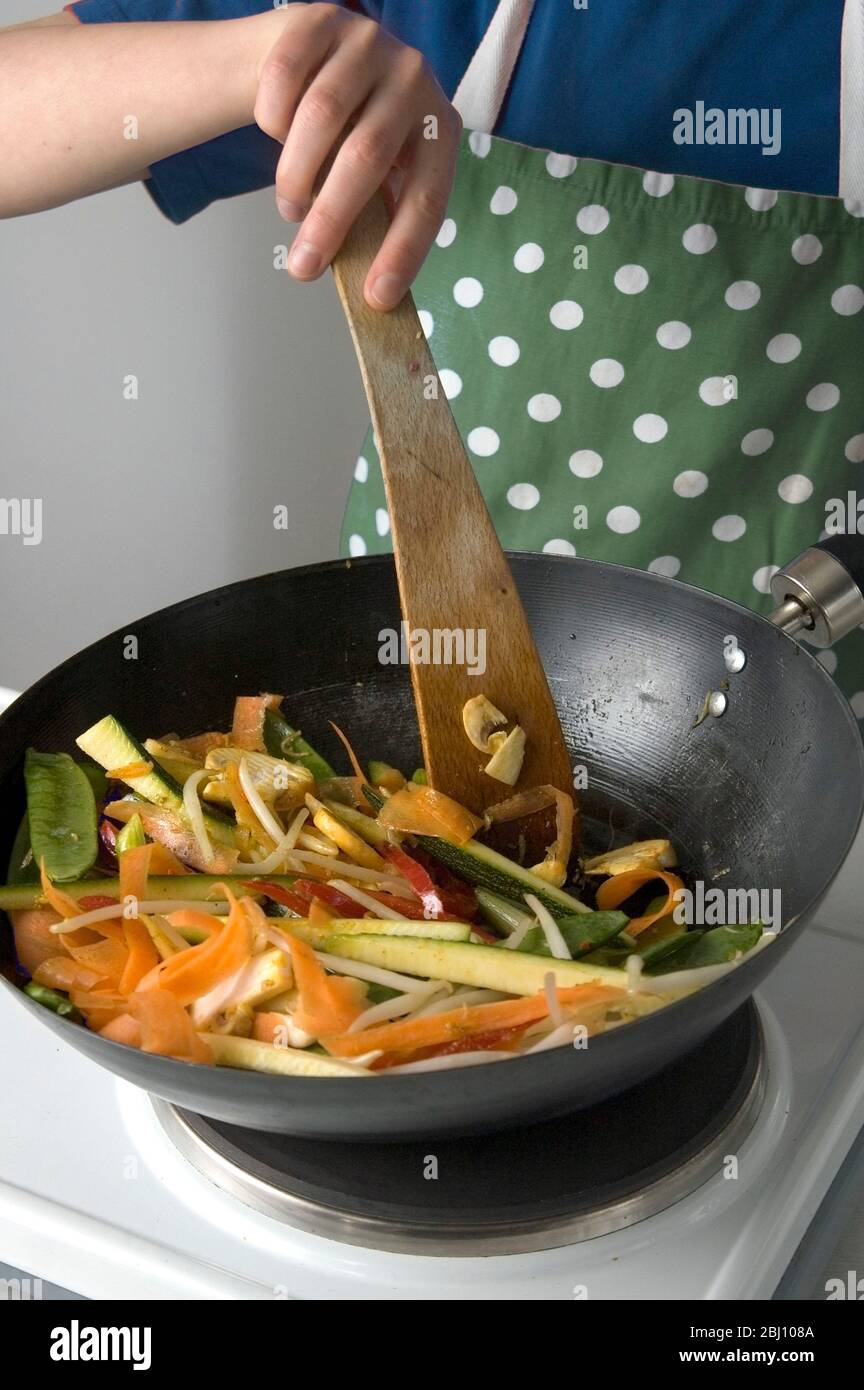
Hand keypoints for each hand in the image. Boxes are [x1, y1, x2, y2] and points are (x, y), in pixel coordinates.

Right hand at [254, 3, 460, 308]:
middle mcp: (414, 77)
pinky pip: (284, 81)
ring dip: (295, 175)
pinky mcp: (321, 20)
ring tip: (290, 206)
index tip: (376, 298)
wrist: (312, 59)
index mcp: (439, 127)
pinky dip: (272, 120)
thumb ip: (376, 217)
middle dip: (331, 221)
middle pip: (368, 157)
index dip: (402, 251)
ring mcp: (368, 42)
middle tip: (303, 267)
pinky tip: (277, 136)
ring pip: (320, 118)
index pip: (428, 198)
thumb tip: (370, 294)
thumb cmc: (347, 136)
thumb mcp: (376, 176)